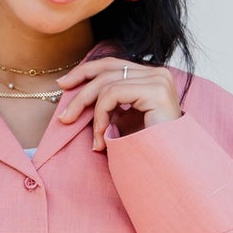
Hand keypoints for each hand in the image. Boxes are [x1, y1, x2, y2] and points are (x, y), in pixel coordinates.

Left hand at [53, 55, 181, 150]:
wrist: (169, 167)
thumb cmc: (146, 148)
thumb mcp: (123, 120)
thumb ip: (108, 104)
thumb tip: (78, 94)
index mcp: (151, 76)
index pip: (112, 64)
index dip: (85, 71)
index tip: (63, 84)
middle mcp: (158, 73)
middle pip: (107, 70)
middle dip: (80, 91)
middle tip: (64, 116)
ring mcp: (158, 80)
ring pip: (106, 84)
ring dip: (91, 112)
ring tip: (94, 140)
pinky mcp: (155, 91)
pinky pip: (113, 94)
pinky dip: (101, 115)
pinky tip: (102, 136)